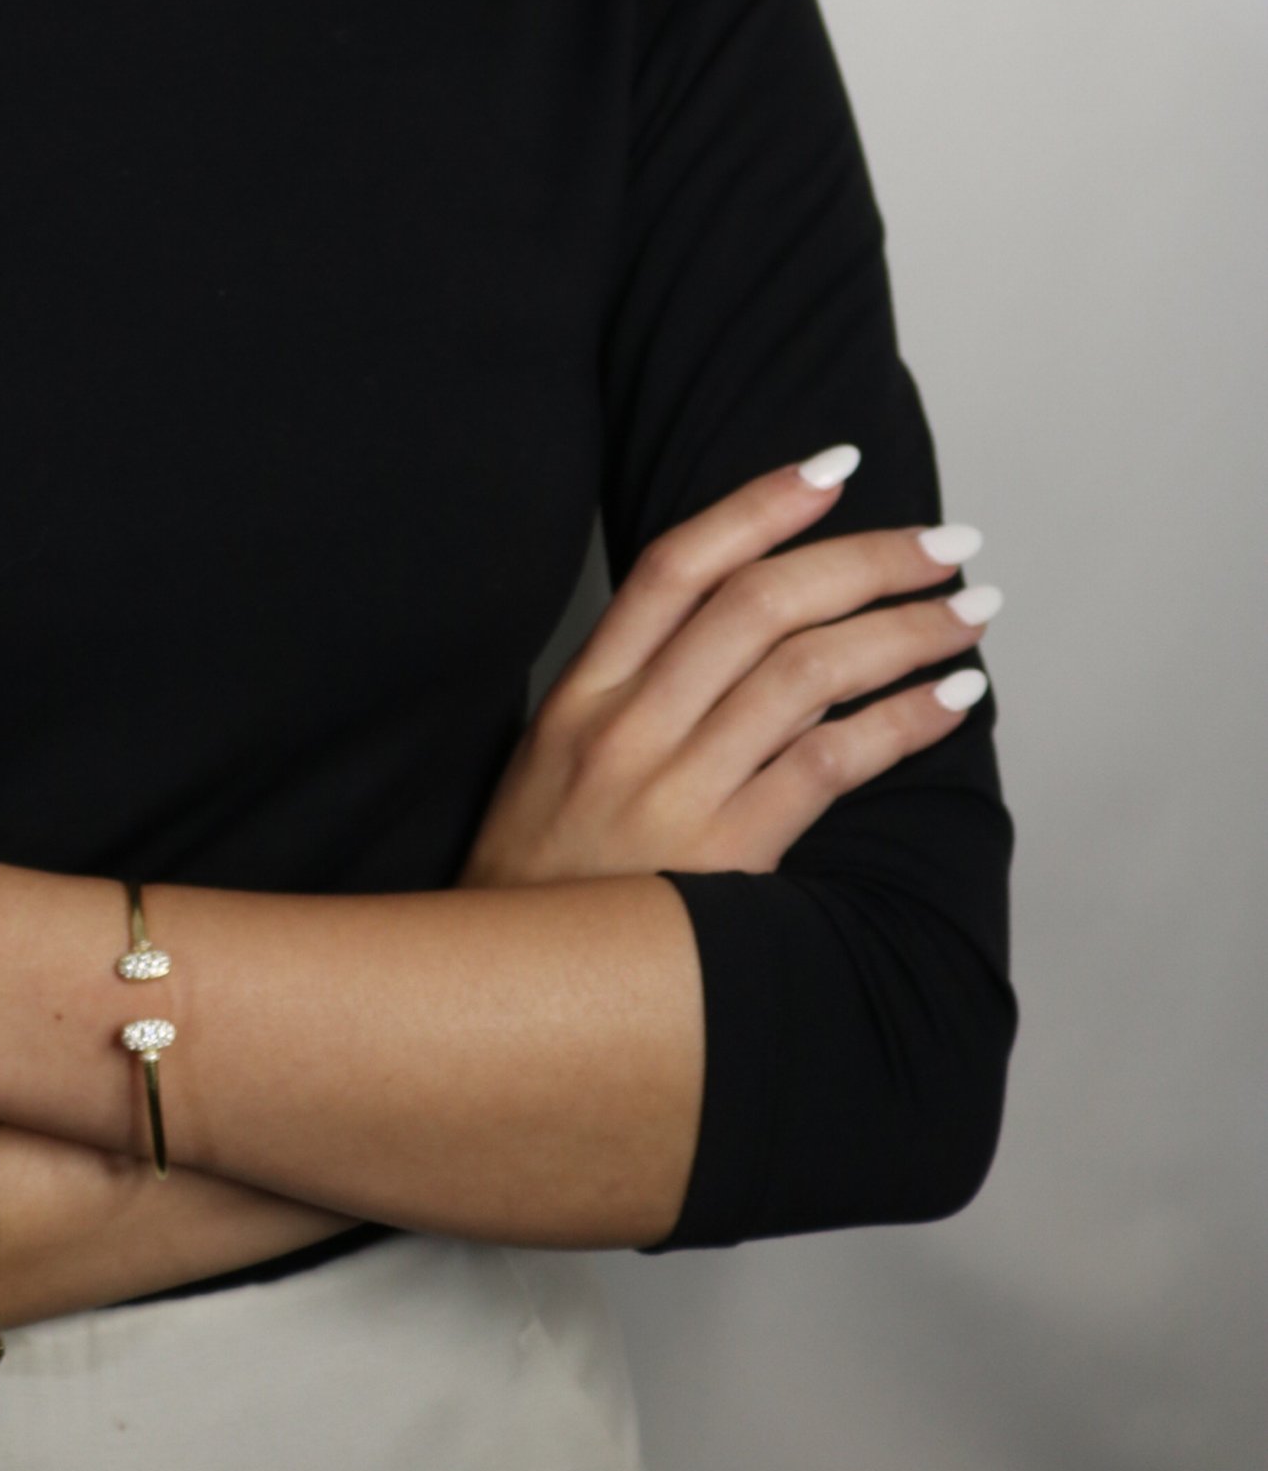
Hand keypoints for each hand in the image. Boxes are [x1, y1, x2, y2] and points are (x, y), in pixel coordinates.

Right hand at [461, 455, 994, 888]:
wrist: (499, 1004)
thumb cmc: (539, 886)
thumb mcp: (552, 762)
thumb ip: (627, 694)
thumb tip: (737, 633)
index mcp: (582, 693)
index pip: (677, 565)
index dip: (759, 505)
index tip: (836, 466)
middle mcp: (626, 728)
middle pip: (760, 605)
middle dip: (866, 560)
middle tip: (947, 540)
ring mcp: (674, 792)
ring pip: (806, 674)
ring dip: (904, 631)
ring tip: (970, 613)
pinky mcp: (723, 860)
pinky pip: (829, 767)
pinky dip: (901, 723)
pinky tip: (952, 701)